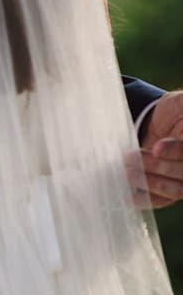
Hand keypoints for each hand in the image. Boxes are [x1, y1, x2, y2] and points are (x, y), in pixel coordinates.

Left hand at [138, 91, 182, 207]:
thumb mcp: (182, 104)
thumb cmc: (177, 110)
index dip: (175, 150)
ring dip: (150, 182)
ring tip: (126, 173)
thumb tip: (169, 137)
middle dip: (158, 166)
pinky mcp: (171, 189)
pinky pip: (163, 200)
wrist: (161, 119)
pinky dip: (146, 199)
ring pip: (176, 189)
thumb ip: (181, 113)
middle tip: (131, 158)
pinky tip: (129, 196)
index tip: (156, 148)